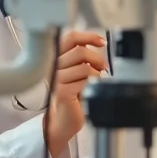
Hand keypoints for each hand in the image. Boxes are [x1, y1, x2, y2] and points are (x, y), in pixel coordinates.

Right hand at [45, 31, 107, 157]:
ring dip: (96, 75)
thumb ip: (83, 58)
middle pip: (80, 51)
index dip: (88, 36)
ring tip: (93, 83)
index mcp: (57, 58)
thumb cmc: (72, 97)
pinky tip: (87, 92)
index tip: (101, 42)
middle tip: (102, 68)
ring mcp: (57, 79)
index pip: (70, 38)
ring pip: (85, 67)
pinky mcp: (63, 92)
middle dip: (97, 59)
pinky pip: (85, 82)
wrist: (63, 121)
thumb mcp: (77, 72)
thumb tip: (98, 44)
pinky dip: (92, 86)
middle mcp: (54, 67)